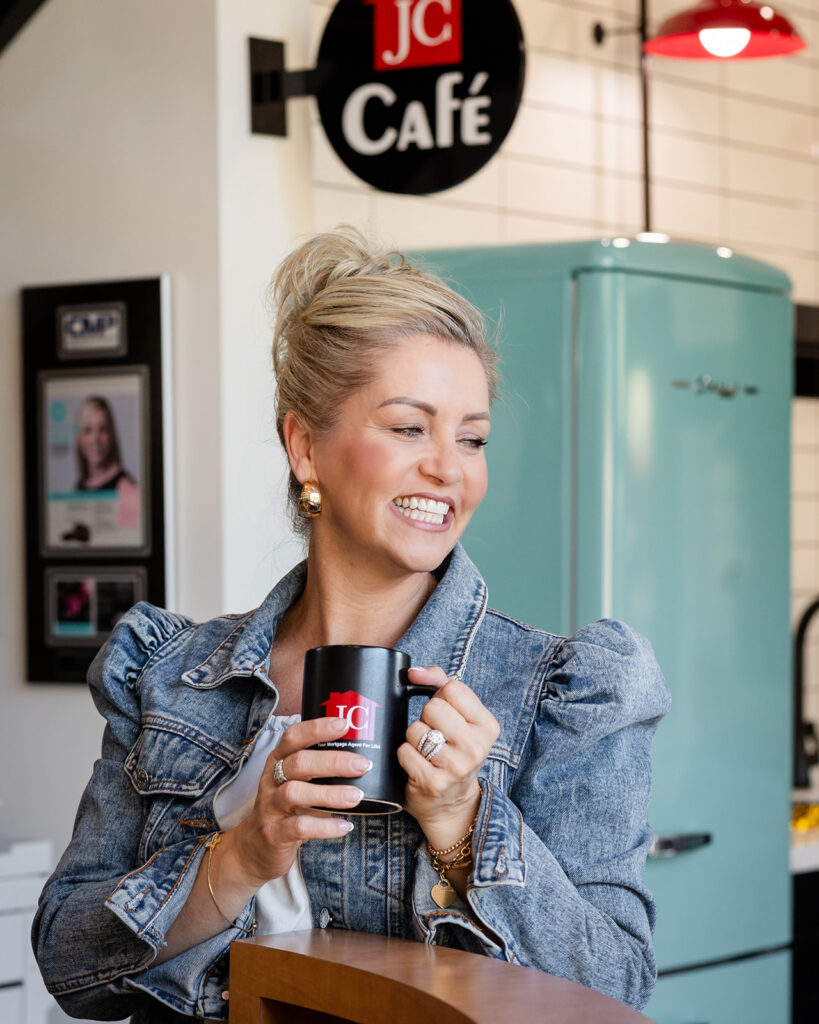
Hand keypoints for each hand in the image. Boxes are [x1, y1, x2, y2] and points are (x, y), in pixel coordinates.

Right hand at [228, 716, 371, 888]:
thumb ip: (321, 770)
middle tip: (361, 765)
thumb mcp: (298, 782)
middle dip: (332, 762)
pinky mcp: (274, 834)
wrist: (255, 849)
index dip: (317, 728)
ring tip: (356, 796)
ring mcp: (270, 807)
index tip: (344, 724)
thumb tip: (363, 759)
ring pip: (294, 793)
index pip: (293, 737)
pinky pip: (299, 827)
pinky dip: (324, 826)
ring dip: (329, 794)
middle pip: (298, 763)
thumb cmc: (286, 808)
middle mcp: (271, 780)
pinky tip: (344, 826)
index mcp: (278, 761)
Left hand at [398, 666, 499, 849]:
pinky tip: (417, 766)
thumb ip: (440, 684)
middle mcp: (476, 747)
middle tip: (434, 735)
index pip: (453, 689)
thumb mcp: (458, 717)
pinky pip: (405, 751)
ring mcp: (455, 768)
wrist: (451, 803)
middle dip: (426, 718)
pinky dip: (405, 755)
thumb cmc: (452, 750)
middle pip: (432, 707)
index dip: (440, 697)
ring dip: (413, 739)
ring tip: (426, 751)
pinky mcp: (433, 783)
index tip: (444, 714)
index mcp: (487, 726)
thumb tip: (414, 672)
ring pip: (415, 729)